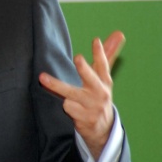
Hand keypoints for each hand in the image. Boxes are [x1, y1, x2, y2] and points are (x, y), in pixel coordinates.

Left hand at [39, 31, 125, 159]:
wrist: (103, 128)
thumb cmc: (99, 94)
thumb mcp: (104, 76)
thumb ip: (108, 55)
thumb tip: (119, 33)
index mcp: (105, 81)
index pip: (103, 65)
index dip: (100, 53)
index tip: (95, 40)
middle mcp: (99, 93)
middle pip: (91, 78)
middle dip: (85, 69)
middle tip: (78, 58)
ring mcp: (92, 106)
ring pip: (71, 93)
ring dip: (56, 86)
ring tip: (42, 78)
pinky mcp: (83, 118)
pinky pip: (67, 107)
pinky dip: (64, 105)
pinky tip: (66, 105)